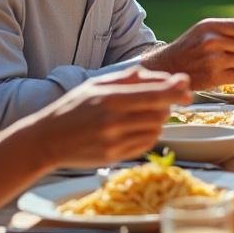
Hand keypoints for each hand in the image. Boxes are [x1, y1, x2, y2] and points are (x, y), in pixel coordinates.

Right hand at [29, 67, 191, 168]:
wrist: (46, 139)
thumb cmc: (73, 108)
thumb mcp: (96, 85)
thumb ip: (129, 78)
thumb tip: (163, 76)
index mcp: (110, 98)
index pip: (155, 94)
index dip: (176, 90)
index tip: (187, 86)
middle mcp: (113, 120)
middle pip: (160, 113)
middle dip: (167, 104)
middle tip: (162, 100)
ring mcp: (114, 141)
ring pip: (156, 129)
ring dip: (158, 120)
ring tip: (145, 114)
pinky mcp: (114, 156)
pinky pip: (146, 144)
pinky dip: (149, 135)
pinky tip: (136, 128)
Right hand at [142, 18, 233, 88]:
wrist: (167, 67)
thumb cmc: (189, 47)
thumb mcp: (203, 30)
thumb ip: (225, 29)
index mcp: (210, 26)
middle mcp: (212, 41)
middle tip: (229, 53)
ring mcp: (213, 59)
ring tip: (223, 63)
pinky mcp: (213, 77)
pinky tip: (223, 74)